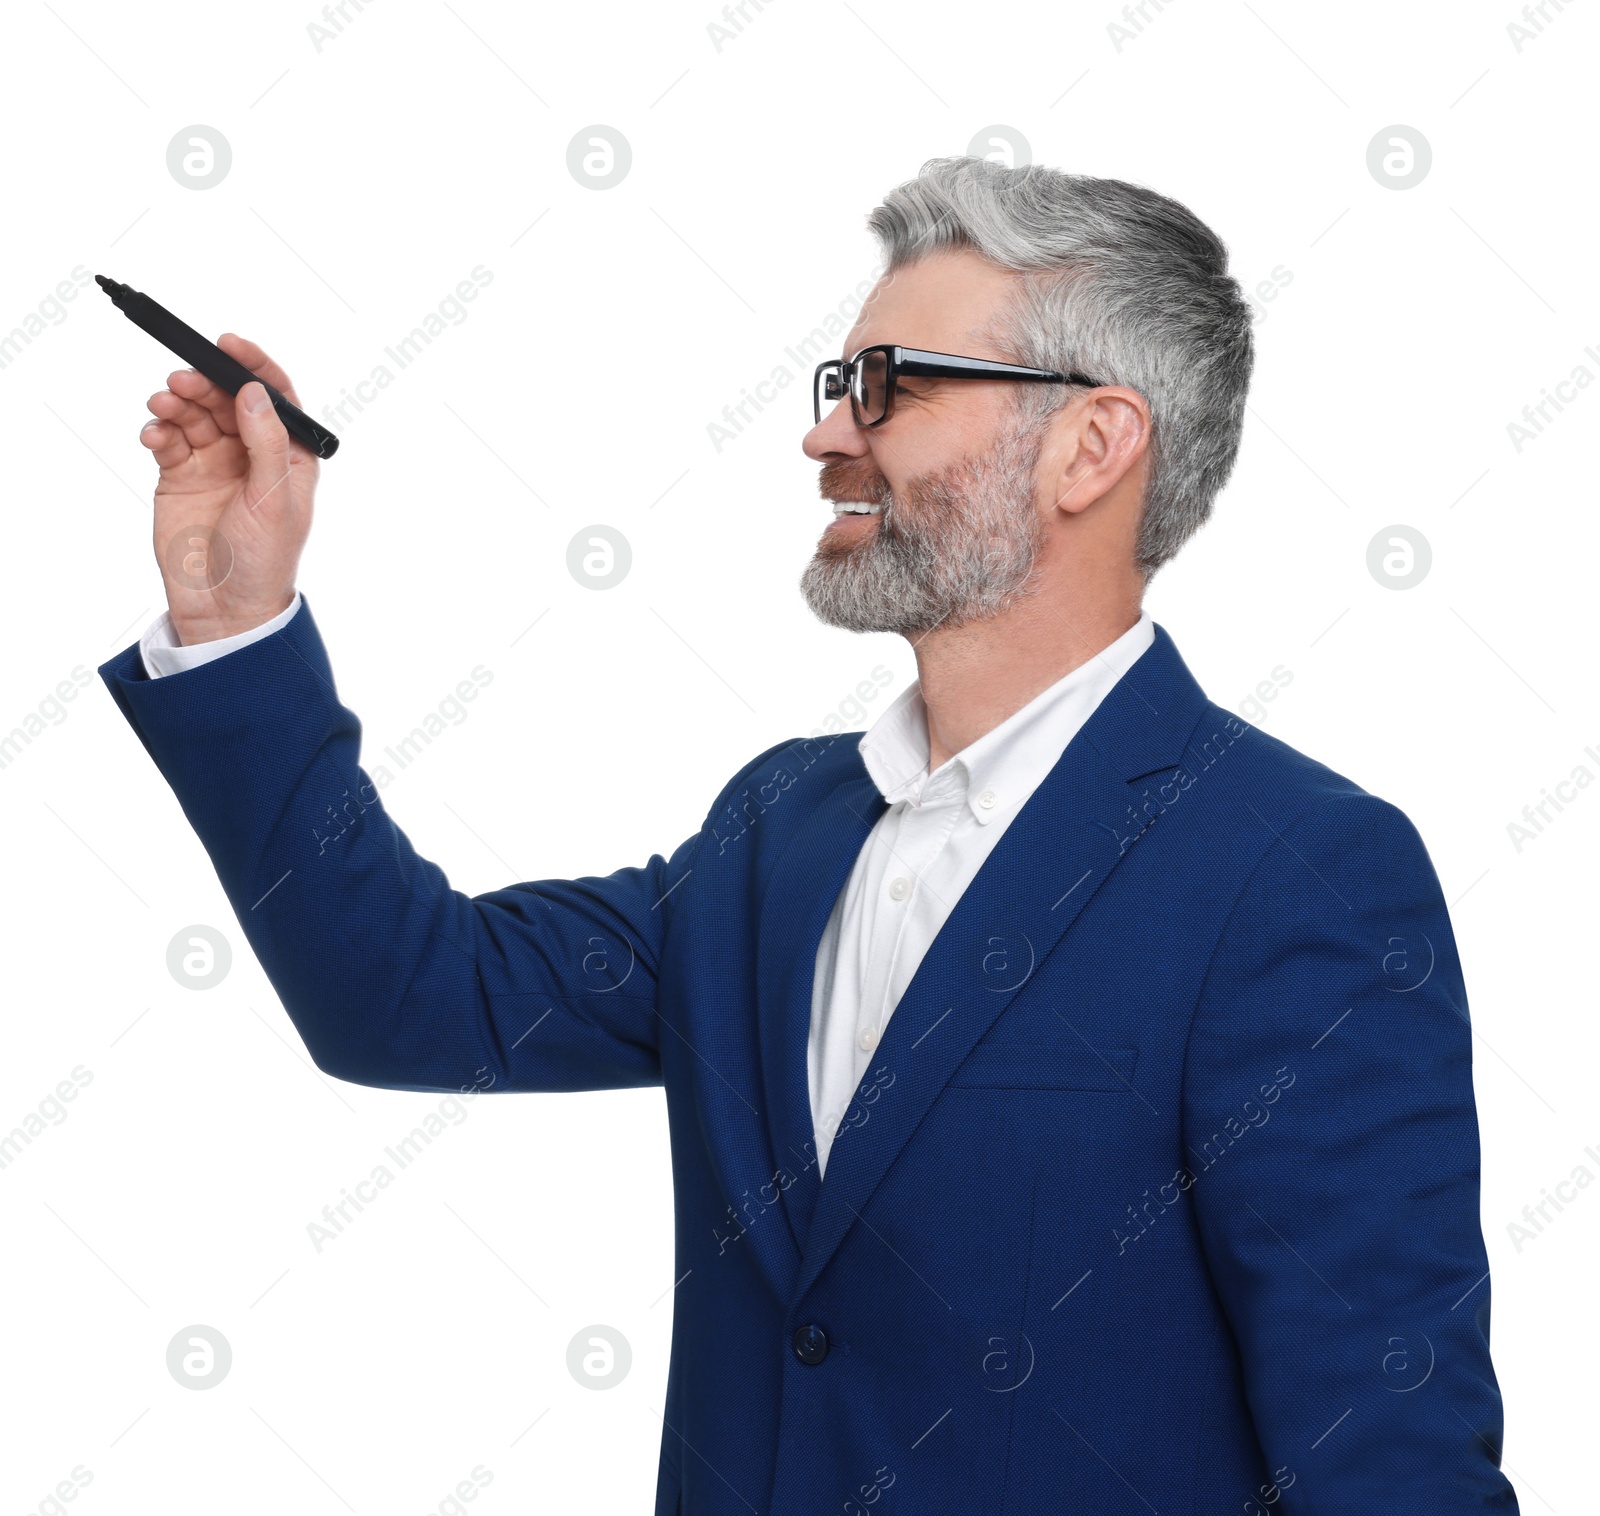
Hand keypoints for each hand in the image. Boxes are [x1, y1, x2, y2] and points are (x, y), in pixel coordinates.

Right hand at [139, 333, 316, 644]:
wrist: (223, 607)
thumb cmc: (262, 560)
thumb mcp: (273, 500)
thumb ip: (265, 443)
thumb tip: (254, 392)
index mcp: (286, 456)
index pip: (273, 398)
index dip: (253, 366)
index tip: (227, 343)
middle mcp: (250, 453)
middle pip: (226, 398)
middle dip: (205, 383)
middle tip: (183, 381)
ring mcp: (214, 463)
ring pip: (194, 414)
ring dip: (178, 403)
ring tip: (164, 404)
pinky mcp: (180, 475)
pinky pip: (168, 438)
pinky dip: (159, 430)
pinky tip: (155, 434)